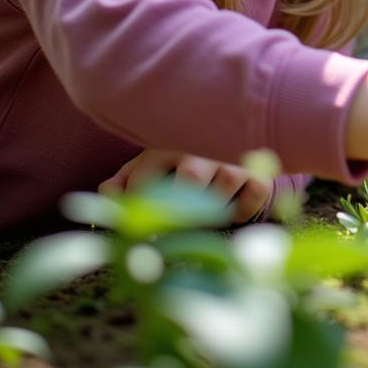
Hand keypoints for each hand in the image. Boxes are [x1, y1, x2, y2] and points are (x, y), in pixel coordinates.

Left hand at [99, 149, 272, 223]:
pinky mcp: (259, 173)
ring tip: (208, 208)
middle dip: (180, 207)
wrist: (237, 145)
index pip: (143, 180)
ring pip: (222, 189)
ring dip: (213, 207)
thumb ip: (126, 180)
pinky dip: (241, 211)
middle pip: (189, 179)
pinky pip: (250, 201)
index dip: (137, 207)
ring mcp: (233, 159)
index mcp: (168, 145)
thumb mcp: (152, 164)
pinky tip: (232, 206)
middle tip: (177, 222)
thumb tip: (108, 194)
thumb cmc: (184, 161)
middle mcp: (202, 147)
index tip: (138, 223)